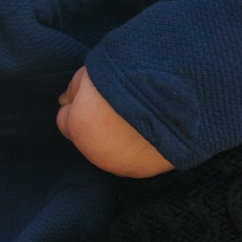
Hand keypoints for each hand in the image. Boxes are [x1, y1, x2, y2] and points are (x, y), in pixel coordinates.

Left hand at [57, 64, 172, 175]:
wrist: (177, 95)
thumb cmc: (132, 77)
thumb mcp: (94, 71)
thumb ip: (75, 89)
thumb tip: (65, 100)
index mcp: (79, 126)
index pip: (65, 120)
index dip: (81, 105)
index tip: (96, 96)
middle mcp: (97, 153)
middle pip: (87, 138)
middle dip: (97, 125)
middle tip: (118, 106)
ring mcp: (121, 165)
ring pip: (109, 152)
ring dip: (117, 139)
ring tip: (136, 119)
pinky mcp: (144, 171)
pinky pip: (133, 160)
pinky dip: (137, 148)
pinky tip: (149, 132)